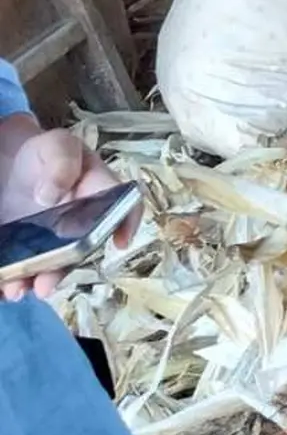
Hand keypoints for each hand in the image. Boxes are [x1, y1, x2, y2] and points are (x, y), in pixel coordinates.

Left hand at [0, 123, 137, 300]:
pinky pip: (29, 269)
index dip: (126, 223)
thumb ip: (62, 162)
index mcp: (99, 191)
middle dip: (62, 270)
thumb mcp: (56, 145)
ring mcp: (58, 241)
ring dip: (36, 280)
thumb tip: (51, 194)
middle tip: (44, 284)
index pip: (124, 205)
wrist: (11, 165)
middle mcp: (84, 223)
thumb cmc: (43, 154)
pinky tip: (3, 284)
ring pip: (54, 266)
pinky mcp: (33, 251)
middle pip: (81, 250)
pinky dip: (15, 280)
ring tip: (16, 289)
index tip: (119, 243)